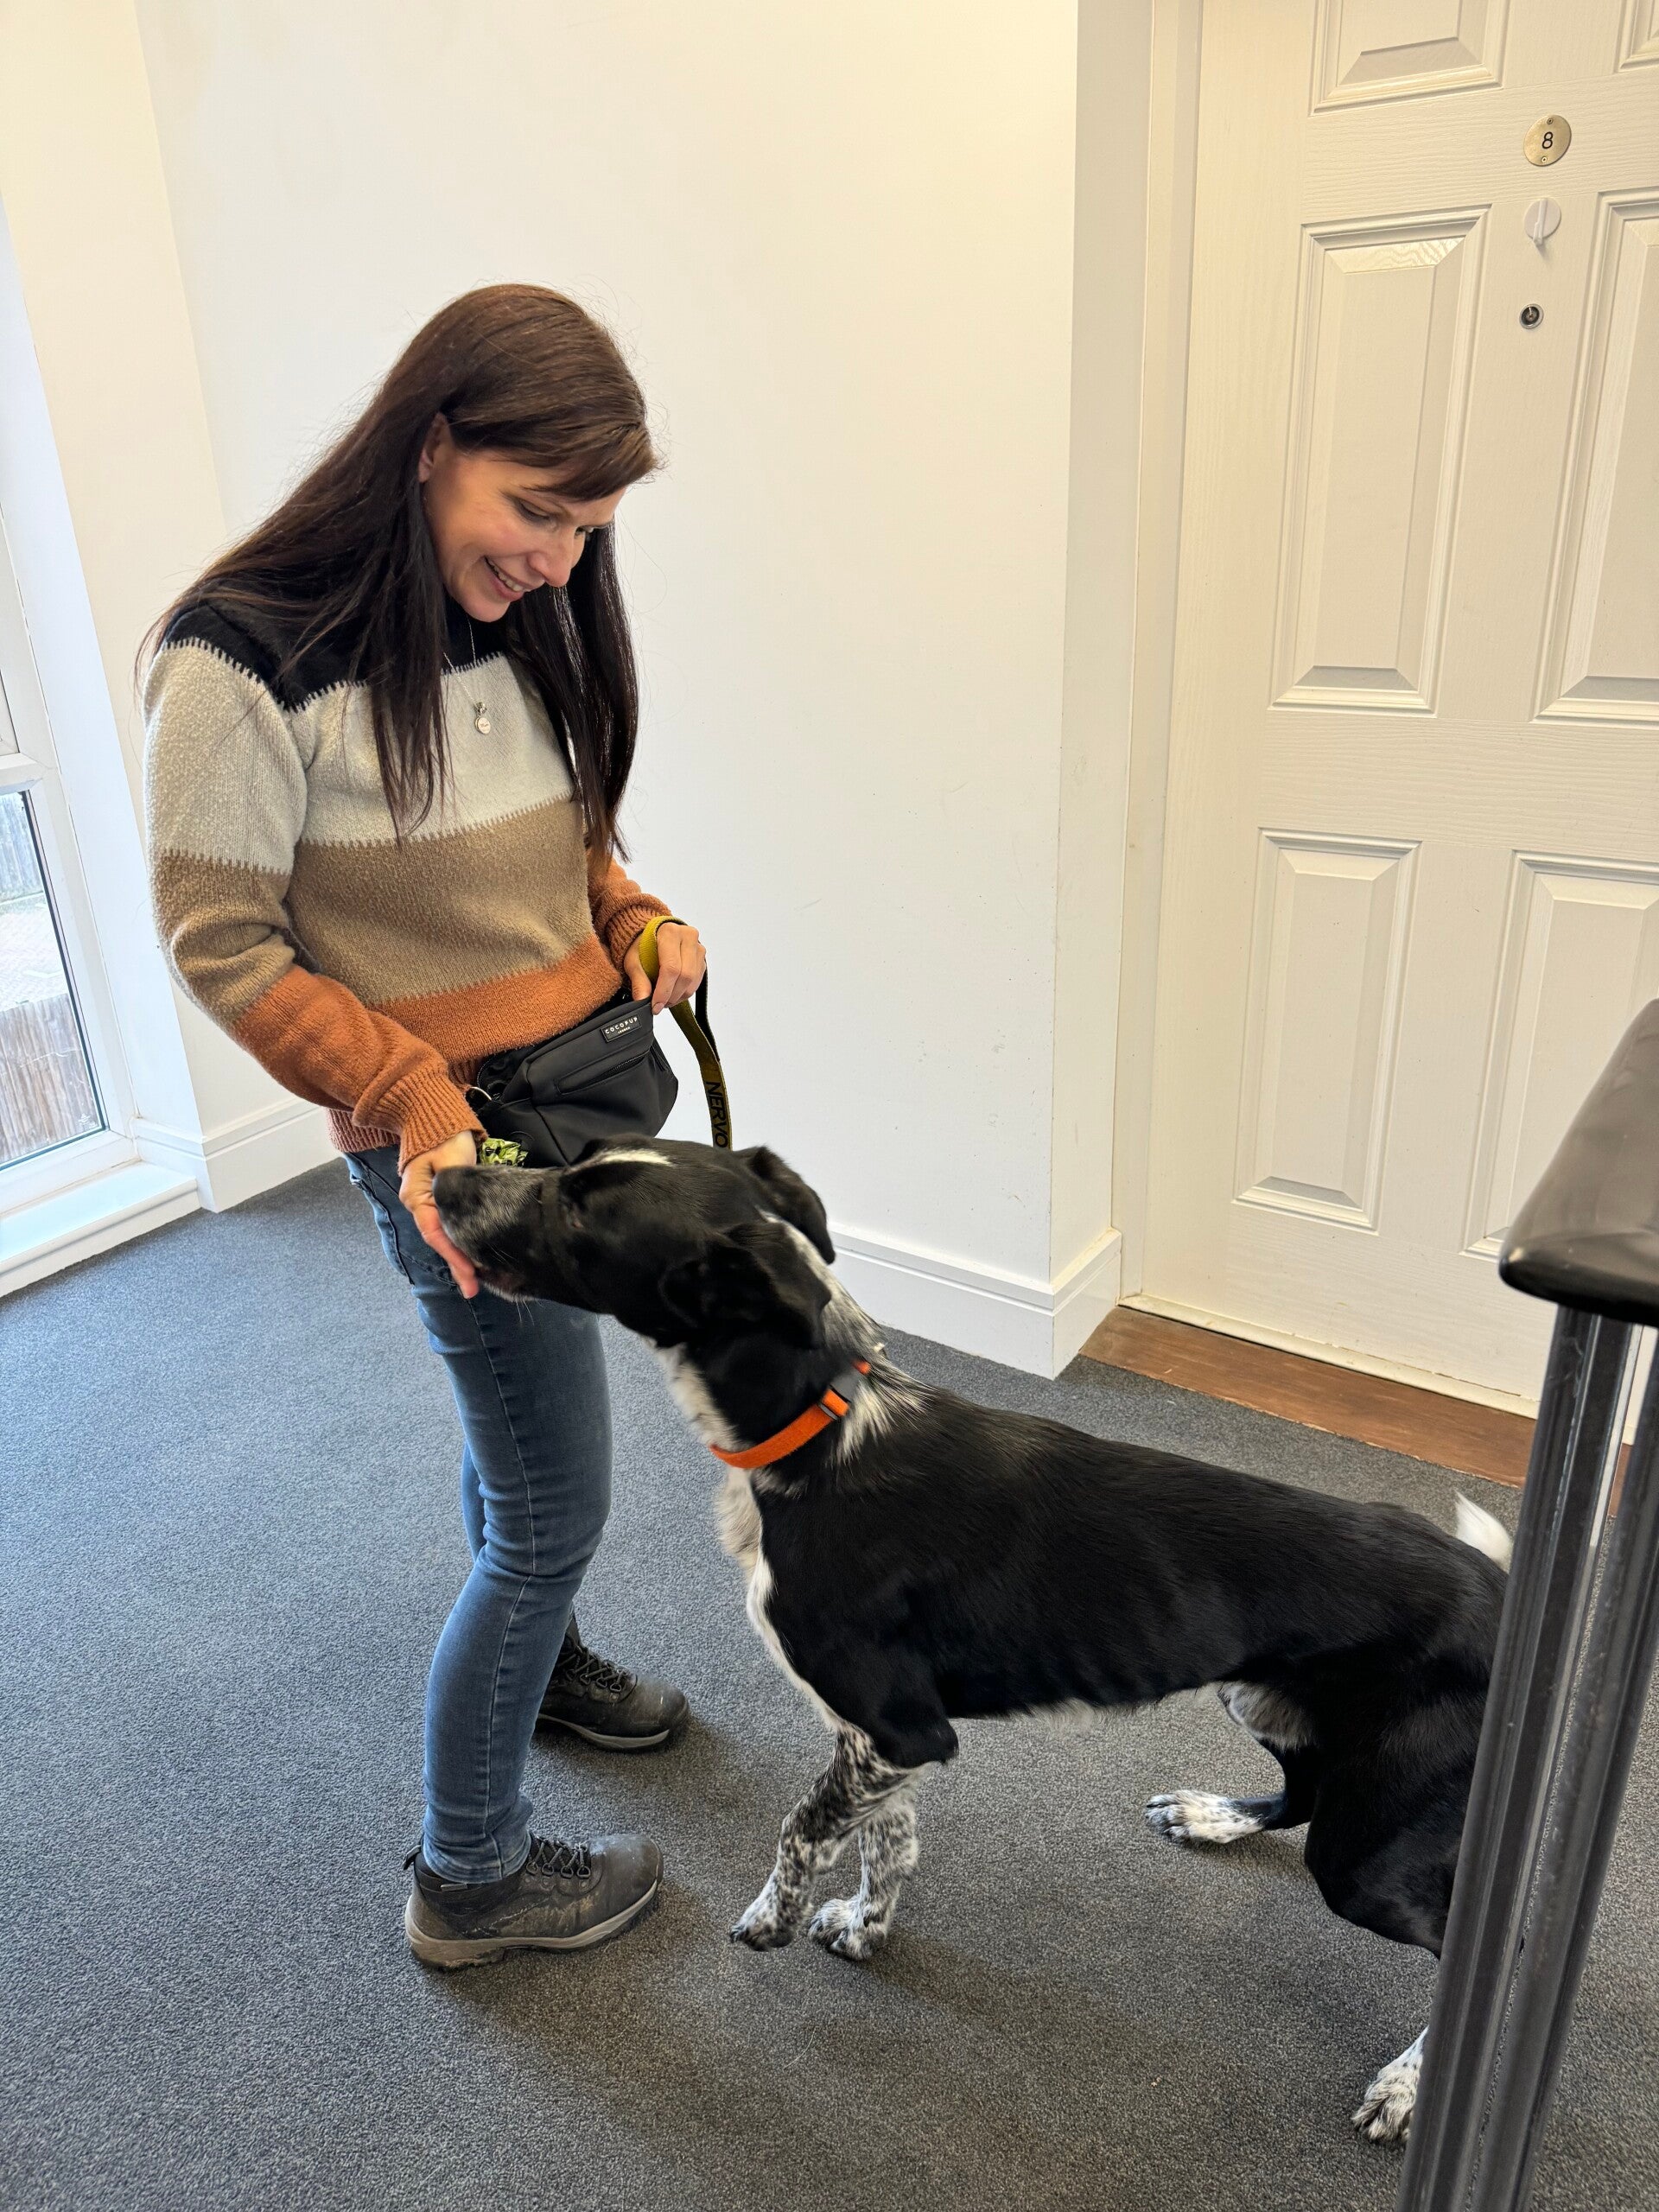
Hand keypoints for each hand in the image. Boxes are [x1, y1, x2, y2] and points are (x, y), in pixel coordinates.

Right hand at [399, 1131, 480, 1296]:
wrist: (430, 1117)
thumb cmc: (443, 1136)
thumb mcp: (451, 1160)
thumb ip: (457, 1188)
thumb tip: (462, 1215)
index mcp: (417, 1197)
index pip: (436, 1233)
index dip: (454, 1256)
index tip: (470, 1274)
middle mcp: (418, 1204)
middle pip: (440, 1240)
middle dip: (457, 1265)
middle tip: (474, 1288)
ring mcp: (426, 1203)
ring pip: (444, 1235)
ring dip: (459, 1256)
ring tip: (475, 1280)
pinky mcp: (438, 1200)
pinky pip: (447, 1226)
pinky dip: (459, 1242)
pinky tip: (471, 1254)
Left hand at [623, 920, 706, 1014]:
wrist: (654, 935)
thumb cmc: (643, 944)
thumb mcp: (633, 959)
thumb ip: (638, 979)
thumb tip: (642, 999)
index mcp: (670, 932)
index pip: (671, 967)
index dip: (664, 990)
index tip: (655, 1005)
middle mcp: (688, 937)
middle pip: (685, 975)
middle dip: (672, 996)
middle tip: (659, 1005)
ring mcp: (698, 947)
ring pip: (693, 981)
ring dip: (679, 996)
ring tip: (665, 999)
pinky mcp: (702, 958)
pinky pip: (698, 981)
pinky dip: (685, 992)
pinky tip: (673, 993)